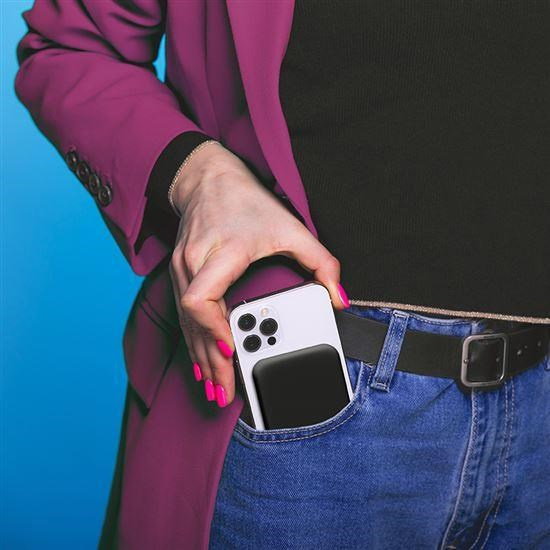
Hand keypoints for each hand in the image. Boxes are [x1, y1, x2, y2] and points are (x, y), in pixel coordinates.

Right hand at [169, 142, 349, 406]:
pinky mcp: (179, 274)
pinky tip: (202, 361)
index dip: (213, 329)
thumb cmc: (245, 201)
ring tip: (215, 388)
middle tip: (226, 392)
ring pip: (186, 324)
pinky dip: (194, 341)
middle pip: (193, 323)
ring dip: (200, 358)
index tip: (232, 350)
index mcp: (221, 251)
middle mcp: (194, 263)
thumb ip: (321, 262)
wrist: (207, 179)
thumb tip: (339, 297)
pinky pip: (183, 316)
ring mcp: (181, 269)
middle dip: (210, 362)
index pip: (202, 298)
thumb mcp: (291, 227)